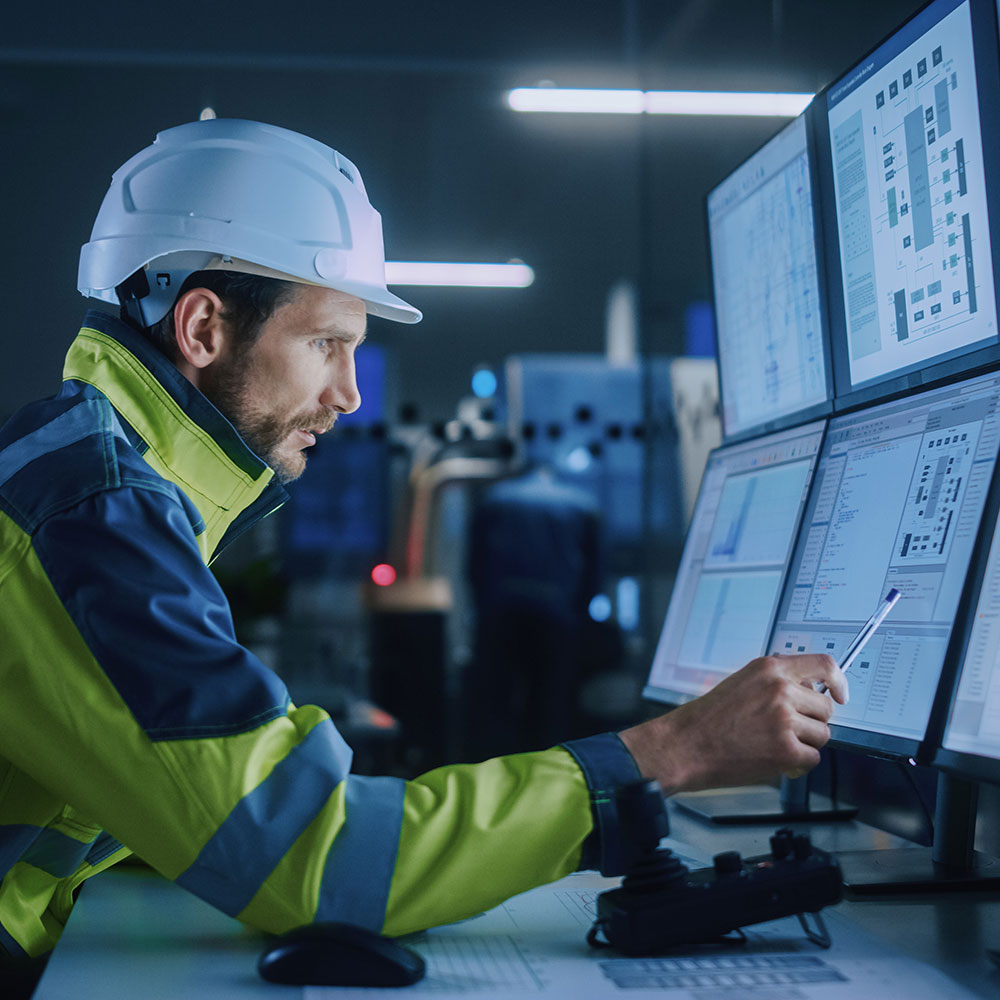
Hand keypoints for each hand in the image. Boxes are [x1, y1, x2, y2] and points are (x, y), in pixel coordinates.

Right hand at [618, 654, 847, 793]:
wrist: (687, 745)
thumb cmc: (709, 718)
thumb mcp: (743, 682)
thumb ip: (776, 681)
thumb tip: (809, 691)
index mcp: (770, 669)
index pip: (824, 665)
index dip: (839, 681)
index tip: (840, 694)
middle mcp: (780, 690)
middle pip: (826, 708)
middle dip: (811, 722)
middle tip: (786, 730)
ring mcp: (784, 720)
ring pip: (822, 735)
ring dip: (804, 744)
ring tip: (774, 744)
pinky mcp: (786, 749)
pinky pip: (812, 758)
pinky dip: (796, 764)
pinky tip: (773, 759)